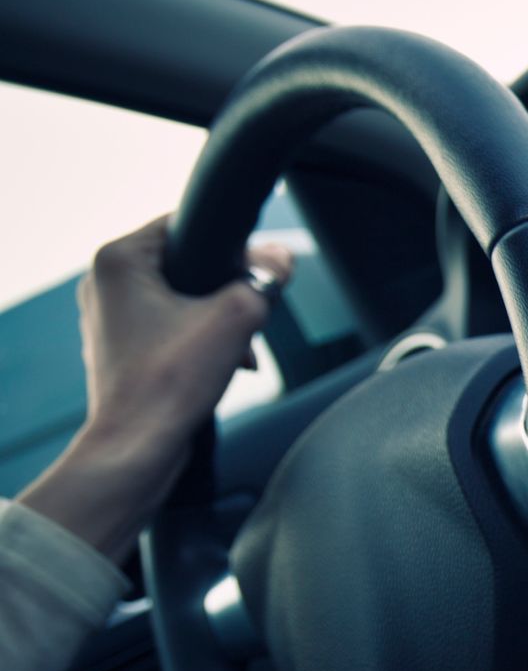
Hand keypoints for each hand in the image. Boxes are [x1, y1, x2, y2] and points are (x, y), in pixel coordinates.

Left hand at [17, 216, 292, 562]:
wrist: (139, 446)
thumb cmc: (170, 383)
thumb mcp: (236, 317)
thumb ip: (265, 277)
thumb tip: (280, 258)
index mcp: (119, 260)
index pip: (189, 224)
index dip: (232, 246)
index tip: (253, 273)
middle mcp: (104, 282)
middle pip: (188, 263)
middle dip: (226, 290)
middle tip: (246, 317)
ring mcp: (108, 316)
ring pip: (182, 297)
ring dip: (217, 318)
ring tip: (236, 347)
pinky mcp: (119, 345)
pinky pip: (171, 325)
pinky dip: (199, 339)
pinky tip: (222, 363)